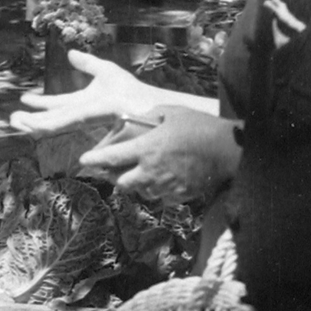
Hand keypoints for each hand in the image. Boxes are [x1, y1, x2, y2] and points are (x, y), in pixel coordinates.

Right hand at [10, 50, 158, 134]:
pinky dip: (43, 125)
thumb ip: (87, 63)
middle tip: (11, 119)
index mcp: (81, 102)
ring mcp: (80, 118)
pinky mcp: (83, 119)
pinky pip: (60, 123)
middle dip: (29, 119)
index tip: (24, 98)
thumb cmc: (130, 89)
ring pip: (50, 124)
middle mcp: (78, 113)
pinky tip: (30, 124)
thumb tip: (71, 53)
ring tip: (14, 121)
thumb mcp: (104, 70)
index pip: (56, 104)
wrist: (145, 102)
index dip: (40, 102)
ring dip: (31, 123)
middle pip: (49, 118)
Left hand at [77, 106, 240, 202]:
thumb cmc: (200, 127)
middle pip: (120, 183)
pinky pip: (159, 198)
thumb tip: (136, 120)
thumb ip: (148, 117)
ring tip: (140, 174)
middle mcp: (150, 171)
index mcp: (146, 148)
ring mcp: (163, 187)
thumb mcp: (171, 112)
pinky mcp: (177, 197)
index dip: (93, 160)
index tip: (83, 161)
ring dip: (136, 185)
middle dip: (114, 178)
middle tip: (111, 172)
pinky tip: (163, 181)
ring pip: (139, 192)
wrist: (228, 151)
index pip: (110, 157)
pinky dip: (157, 191)